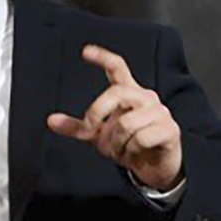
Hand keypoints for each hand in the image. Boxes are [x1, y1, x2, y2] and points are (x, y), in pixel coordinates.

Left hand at [45, 45, 182, 191]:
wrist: (153, 169)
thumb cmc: (128, 146)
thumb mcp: (99, 136)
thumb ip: (78, 128)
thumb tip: (51, 120)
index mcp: (129, 93)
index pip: (117, 68)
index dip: (102, 57)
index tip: (85, 51)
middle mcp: (145, 97)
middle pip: (116, 92)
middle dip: (97, 113)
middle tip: (91, 130)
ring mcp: (160, 112)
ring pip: (126, 124)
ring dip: (117, 144)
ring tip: (122, 150)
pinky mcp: (169, 129)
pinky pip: (141, 139)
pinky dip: (131, 152)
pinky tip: (136, 153)